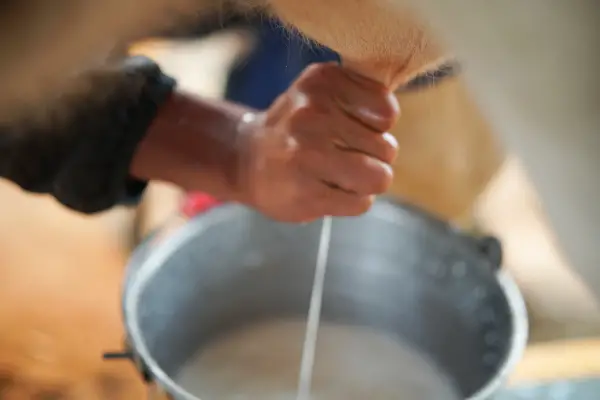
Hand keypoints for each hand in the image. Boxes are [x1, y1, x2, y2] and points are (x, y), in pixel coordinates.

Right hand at [238, 62, 399, 221]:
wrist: (246, 159)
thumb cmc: (298, 129)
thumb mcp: (323, 93)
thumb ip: (362, 95)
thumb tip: (391, 116)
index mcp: (322, 81)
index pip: (387, 113)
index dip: (376, 127)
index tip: (351, 128)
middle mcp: (312, 113)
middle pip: (387, 149)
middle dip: (373, 159)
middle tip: (341, 156)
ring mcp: (307, 154)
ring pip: (378, 178)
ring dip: (365, 183)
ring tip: (338, 175)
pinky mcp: (306, 192)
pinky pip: (361, 203)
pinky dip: (351, 202)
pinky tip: (327, 191)